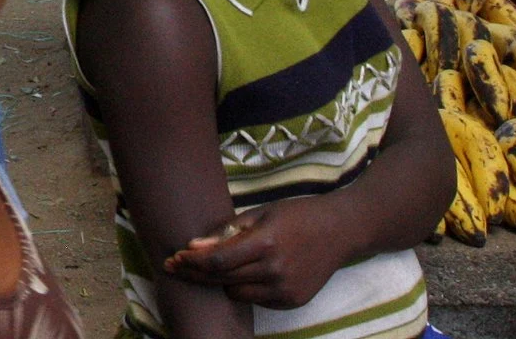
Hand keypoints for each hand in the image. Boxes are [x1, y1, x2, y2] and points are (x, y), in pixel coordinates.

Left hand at [163, 198, 345, 309]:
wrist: (341, 230)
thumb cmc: (298, 214)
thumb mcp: (261, 213)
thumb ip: (227, 232)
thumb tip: (193, 247)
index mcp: (266, 244)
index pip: (218, 261)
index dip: (192, 262)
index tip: (174, 257)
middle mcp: (275, 271)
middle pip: (223, 280)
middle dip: (195, 274)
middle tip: (174, 266)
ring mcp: (286, 289)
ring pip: (237, 294)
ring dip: (220, 282)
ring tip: (212, 268)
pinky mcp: (293, 300)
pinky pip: (256, 300)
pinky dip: (245, 288)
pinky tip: (243, 274)